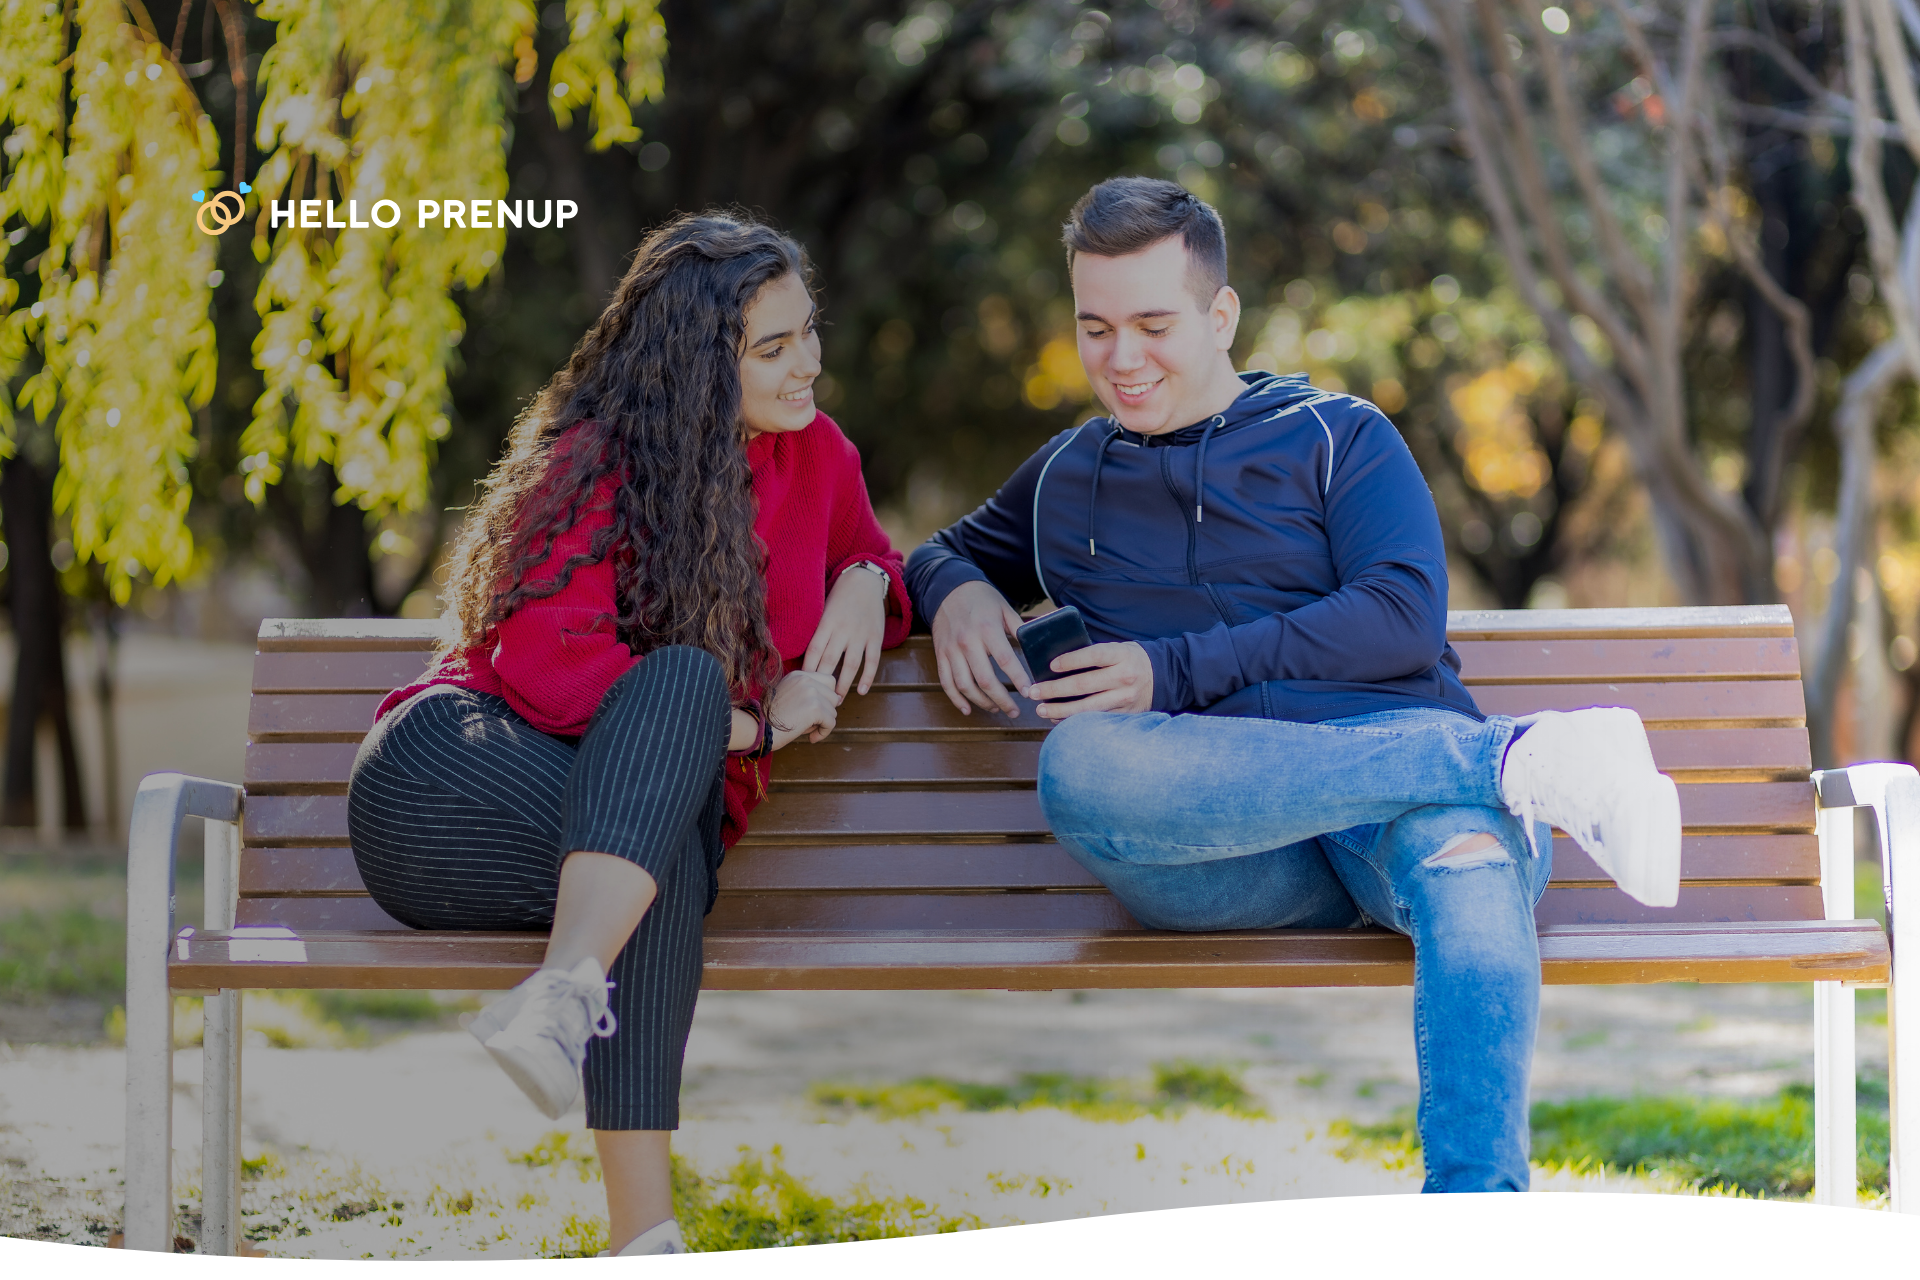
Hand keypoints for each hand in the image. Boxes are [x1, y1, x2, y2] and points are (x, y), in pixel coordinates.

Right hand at [768, 669, 841, 747]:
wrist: (756, 728)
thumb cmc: (769, 718)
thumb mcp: (788, 696)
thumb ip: (808, 693)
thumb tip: (837, 699)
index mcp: (798, 675)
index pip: (828, 680)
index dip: (826, 698)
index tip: (817, 711)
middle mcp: (806, 679)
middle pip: (833, 695)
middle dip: (826, 711)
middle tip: (812, 723)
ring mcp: (811, 692)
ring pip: (833, 710)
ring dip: (823, 723)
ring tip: (808, 730)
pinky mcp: (814, 708)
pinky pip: (831, 722)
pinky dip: (824, 733)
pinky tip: (811, 738)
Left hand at [804, 564, 888, 695]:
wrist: (865, 581)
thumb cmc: (839, 598)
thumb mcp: (822, 610)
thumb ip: (816, 631)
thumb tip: (799, 655)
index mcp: (827, 622)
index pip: (814, 650)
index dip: (808, 669)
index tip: (803, 684)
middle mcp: (843, 630)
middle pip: (830, 660)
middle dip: (822, 682)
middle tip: (817, 698)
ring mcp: (861, 634)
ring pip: (851, 665)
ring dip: (843, 685)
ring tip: (836, 700)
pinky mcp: (876, 637)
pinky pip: (872, 661)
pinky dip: (867, 677)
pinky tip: (861, 691)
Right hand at [930, 579, 1027, 717]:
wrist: (948, 588)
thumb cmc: (982, 599)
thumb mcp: (1004, 608)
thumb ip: (1020, 629)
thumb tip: (1038, 647)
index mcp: (987, 629)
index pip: (1005, 660)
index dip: (1018, 679)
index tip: (1029, 693)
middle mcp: (967, 642)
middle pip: (985, 680)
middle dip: (1002, 700)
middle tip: (1015, 711)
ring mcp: (951, 650)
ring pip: (965, 685)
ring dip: (981, 702)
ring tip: (996, 709)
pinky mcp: (940, 654)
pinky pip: (946, 682)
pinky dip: (956, 699)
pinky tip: (967, 709)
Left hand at [1028, 641, 1152, 718]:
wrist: (1163, 676)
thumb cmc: (1130, 659)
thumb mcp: (1118, 648)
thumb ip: (1094, 654)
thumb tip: (1057, 662)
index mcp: (1121, 654)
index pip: (1093, 655)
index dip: (1071, 660)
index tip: (1051, 666)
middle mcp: (1124, 677)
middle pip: (1084, 684)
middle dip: (1054, 689)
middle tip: (1033, 692)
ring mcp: (1125, 698)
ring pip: (1088, 707)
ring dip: (1060, 710)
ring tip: (1041, 709)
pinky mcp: (1126, 714)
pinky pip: (1097, 719)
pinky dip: (1076, 720)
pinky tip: (1058, 719)